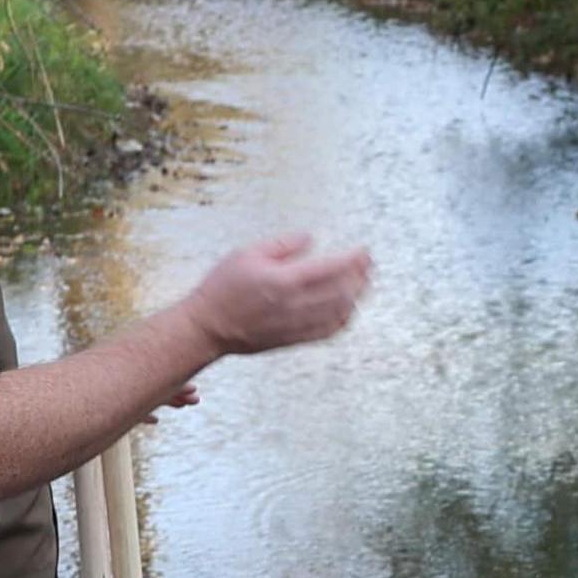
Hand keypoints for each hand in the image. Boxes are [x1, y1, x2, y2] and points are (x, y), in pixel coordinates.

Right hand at [180, 233, 372, 356]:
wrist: (207, 327)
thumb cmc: (222, 287)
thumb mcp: (247, 253)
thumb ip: (282, 245)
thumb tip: (309, 238)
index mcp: (283, 281)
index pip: (331, 268)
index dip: (353, 260)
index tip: (364, 251)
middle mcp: (294, 305)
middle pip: (342, 291)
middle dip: (361, 276)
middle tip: (369, 264)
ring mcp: (296, 325)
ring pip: (339, 313)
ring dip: (357, 297)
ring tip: (364, 283)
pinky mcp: (293, 339)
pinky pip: (328, 332)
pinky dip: (344, 319)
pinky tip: (348, 309)